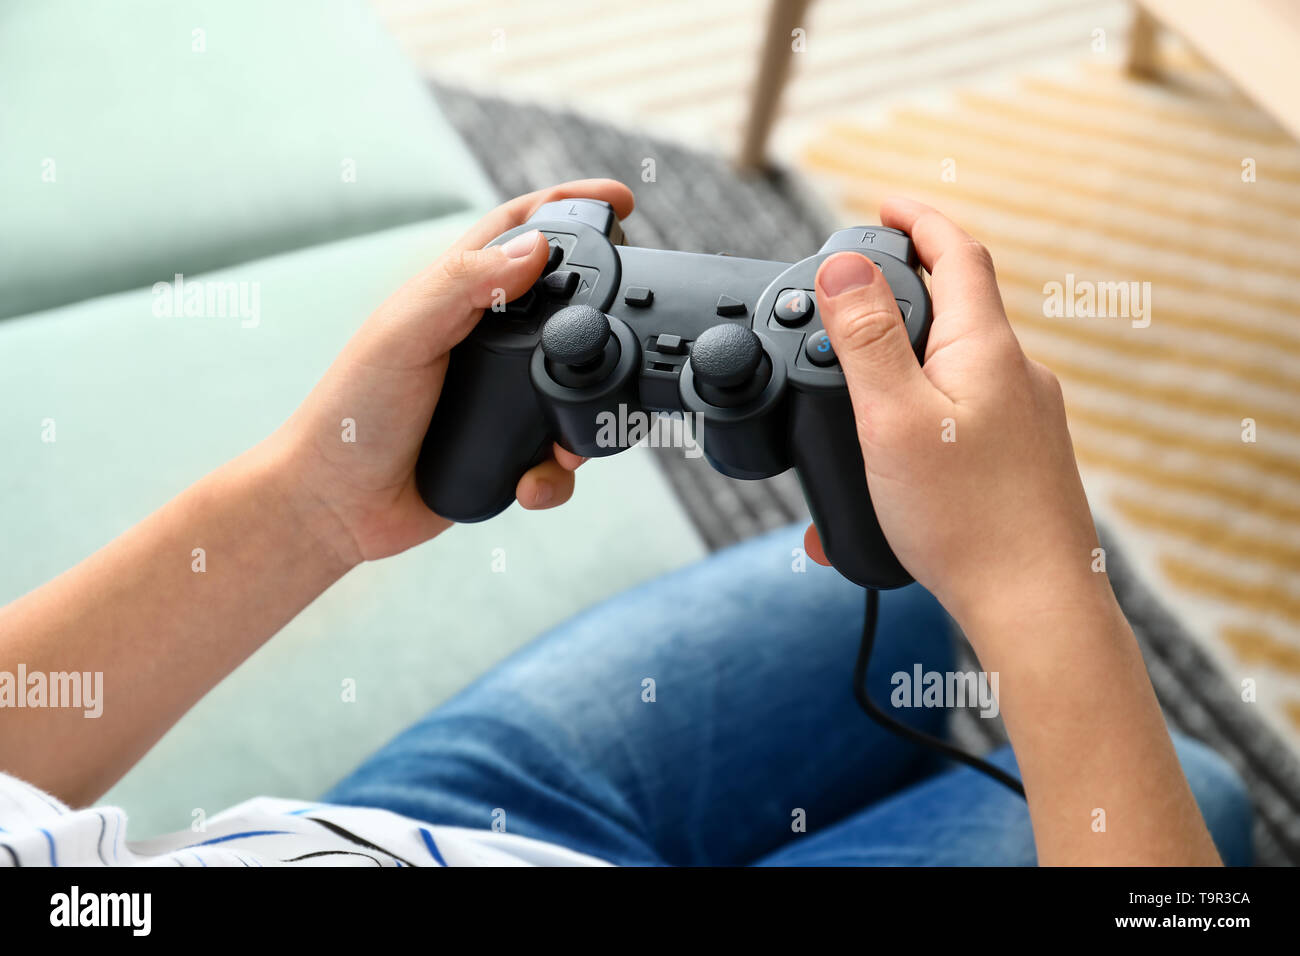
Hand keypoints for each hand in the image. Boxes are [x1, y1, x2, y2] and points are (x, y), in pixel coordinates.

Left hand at [274, 179, 635, 565]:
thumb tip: (536, 247)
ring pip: (575, 386)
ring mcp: (502, 394)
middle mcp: (485, 340)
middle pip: (567, 306)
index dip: (569, 208)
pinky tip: (530, 481)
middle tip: (632, 326)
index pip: (520, 233)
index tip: (621, 202)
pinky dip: (556, 473)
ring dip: (585, 412)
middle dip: (604, 317)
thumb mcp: (403, 335)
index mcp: (457, 296)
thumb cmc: (353, 411)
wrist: (339, 505)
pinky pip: (558, 455)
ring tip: (568, 439)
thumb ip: (464, 285)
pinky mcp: (510, 447)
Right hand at [803, 198, 1109, 633]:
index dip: (917, 219)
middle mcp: (1018, 374)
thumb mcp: (893, 418)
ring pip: (959, 365)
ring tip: (859, 393)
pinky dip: (924, 415)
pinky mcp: (1024, 460)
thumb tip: (844, 264)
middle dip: (904, 293)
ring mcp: (1027, 419)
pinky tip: (894, 462)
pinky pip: (966, 415)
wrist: (1034, 606)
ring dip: (908, 362)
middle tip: (852, 301)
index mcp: (987, 349)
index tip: (882, 206)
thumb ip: (867, 337)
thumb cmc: (965, 519)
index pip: (956, 252)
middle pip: (959, 306)